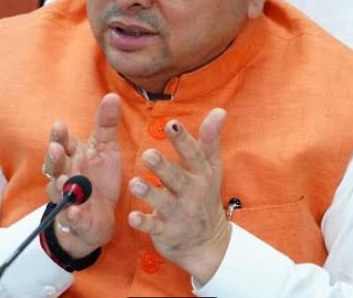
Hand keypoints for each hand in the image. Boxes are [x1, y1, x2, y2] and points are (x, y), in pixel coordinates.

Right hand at [43, 94, 122, 257]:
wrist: (99, 217)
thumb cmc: (99, 179)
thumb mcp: (106, 149)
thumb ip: (106, 125)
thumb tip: (112, 96)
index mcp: (72, 156)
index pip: (62, 143)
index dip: (59, 136)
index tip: (59, 126)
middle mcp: (65, 175)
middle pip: (55, 165)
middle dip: (54, 157)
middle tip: (56, 149)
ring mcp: (67, 198)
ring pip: (58, 191)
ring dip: (60, 185)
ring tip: (65, 180)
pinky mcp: (75, 219)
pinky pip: (71, 217)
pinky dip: (72, 214)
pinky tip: (75, 211)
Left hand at [127, 108, 229, 284]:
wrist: (207, 243)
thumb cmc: (204, 196)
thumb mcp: (210, 168)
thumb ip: (210, 139)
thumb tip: (219, 110)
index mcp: (201, 175)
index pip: (193, 154)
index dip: (182, 140)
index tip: (172, 124)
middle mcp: (191, 193)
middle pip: (177, 178)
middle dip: (163, 167)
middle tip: (148, 154)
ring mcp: (179, 214)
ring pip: (164, 202)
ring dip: (150, 194)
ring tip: (135, 184)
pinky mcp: (167, 232)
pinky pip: (154, 227)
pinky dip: (144, 223)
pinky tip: (132, 217)